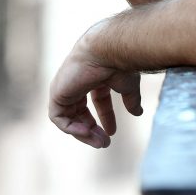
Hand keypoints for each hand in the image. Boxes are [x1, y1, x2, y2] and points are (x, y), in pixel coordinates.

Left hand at [49, 29, 142, 148]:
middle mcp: (78, 80)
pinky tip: (87, 132)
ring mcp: (66, 86)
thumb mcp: (129, 86)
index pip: (97, 100)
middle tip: (104, 143)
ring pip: (68, 117)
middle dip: (92, 129)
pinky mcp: (57, 93)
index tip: (112, 133)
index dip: (105, 117)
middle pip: (80, 111)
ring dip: (83, 133)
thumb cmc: (119, 63)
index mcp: (95, 75)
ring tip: (98, 142)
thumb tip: (138, 113)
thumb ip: (131, 99)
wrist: (106, 51)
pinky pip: (58, 118)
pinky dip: (71, 128)